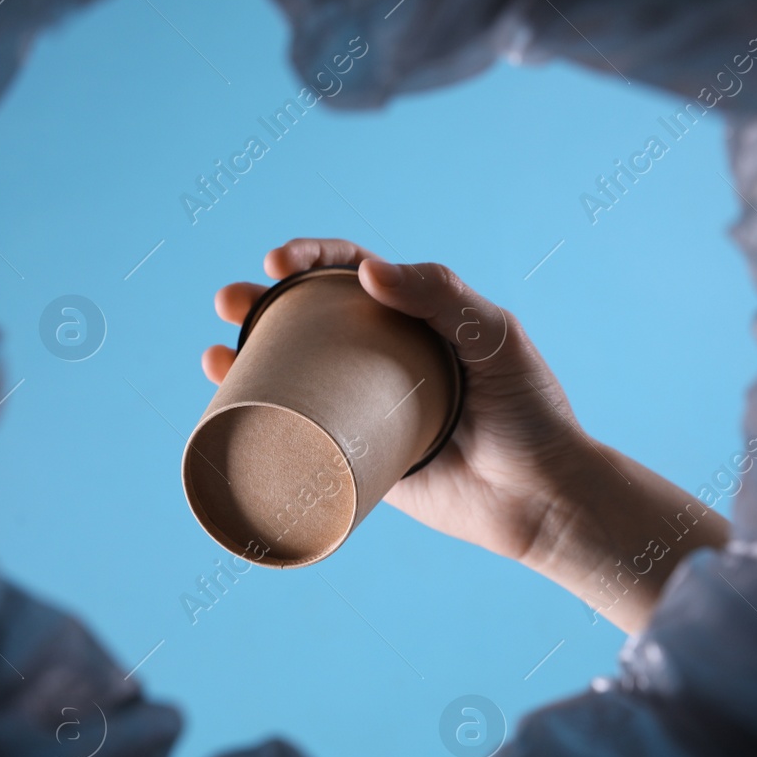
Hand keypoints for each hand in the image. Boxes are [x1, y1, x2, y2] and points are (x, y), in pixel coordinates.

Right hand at [202, 238, 729, 633]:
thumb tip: (364, 270)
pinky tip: (228, 409)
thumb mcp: (494, 337)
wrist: (541, 498)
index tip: (279, 263)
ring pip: (293, 375)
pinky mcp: (356, 463)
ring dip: (244, 358)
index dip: (309, 259)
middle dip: (259, 303)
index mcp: (411, 319)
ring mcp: (363, 411)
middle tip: (231, 300)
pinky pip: (300, 439)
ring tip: (214, 352)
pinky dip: (259, 422)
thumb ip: (441, 296)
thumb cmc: (529, 410)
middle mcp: (380, 361)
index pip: (348, 273)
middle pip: (306, 320)